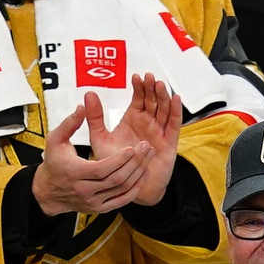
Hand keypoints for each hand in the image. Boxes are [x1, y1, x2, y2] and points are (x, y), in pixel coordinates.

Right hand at [31, 96, 153, 215]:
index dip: (119, 160)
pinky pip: (122, 201)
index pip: (102, 169)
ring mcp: (93, 201)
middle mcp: (84, 190)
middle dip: (134, 163)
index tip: (132, 148)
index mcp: (74, 173)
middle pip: (116, 179)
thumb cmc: (53, 163)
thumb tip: (83, 107)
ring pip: (122, 190)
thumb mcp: (55, 140)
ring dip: (138, 174)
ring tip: (148, 158)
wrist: (49, 191)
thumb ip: (70, 123)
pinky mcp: (99, 208)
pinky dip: (135, 188)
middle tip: (146, 148)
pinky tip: (143, 175)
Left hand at [87, 73, 181, 206]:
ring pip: (164, 109)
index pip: (139, 98)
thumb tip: (88, 94)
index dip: (138, 87)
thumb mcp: (100, 138)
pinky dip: (176, 111)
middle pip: (153, 100)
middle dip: (151, 88)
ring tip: (159, 84)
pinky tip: (175, 99)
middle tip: (148, 77)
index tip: (135, 77)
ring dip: (163, 96)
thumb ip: (94, 117)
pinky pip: (174, 124)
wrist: (126, 187)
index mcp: (133, 119)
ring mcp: (159, 131)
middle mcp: (148, 123)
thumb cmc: (114, 164)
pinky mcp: (169, 142)